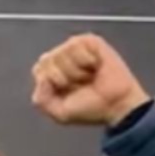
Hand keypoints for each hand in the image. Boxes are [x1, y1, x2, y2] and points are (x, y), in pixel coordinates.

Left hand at [31, 34, 148, 126]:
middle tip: (81, 86)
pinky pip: (76, 46)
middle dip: (64, 78)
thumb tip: (43, 79)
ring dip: (77, 71)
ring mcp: (75, 47)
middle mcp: (61, 56)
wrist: (115, 105)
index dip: (52, 84)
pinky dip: (85, 61)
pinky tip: (95, 66)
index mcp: (51, 72)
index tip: (68, 92)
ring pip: (61, 53)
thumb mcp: (60, 113)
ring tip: (90, 77)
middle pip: (48, 61)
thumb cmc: (92, 108)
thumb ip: (41, 100)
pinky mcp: (90, 41)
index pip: (39, 70)